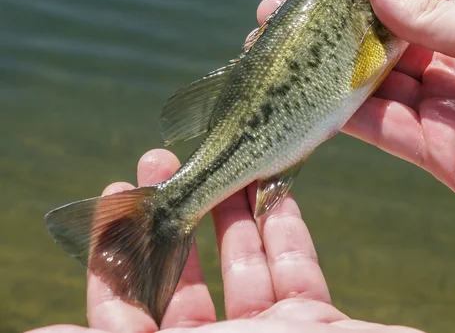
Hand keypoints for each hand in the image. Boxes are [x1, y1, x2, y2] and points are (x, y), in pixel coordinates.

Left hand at [30, 149, 421, 332]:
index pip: (128, 313)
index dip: (116, 255)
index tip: (115, 196)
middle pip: (183, 279)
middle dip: (173, 217)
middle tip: (163, 160)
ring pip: (241, 265)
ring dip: (230, 211)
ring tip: (219, 160)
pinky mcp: (317, 322)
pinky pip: (295, 266)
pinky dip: (284, 225)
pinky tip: (273, 187)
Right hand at [259, 0, 454, 241]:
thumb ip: (430, 17)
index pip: (405, 8)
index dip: (361, 0)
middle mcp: (453, 69)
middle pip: (380, 50)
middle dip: (332, 38)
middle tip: (279, 23)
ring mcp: (442, 112)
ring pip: (373, 90)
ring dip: (327, 75)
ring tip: (280, 57)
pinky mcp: (436, 153)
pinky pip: (382, 130)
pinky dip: (346, 117)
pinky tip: (310, 98)